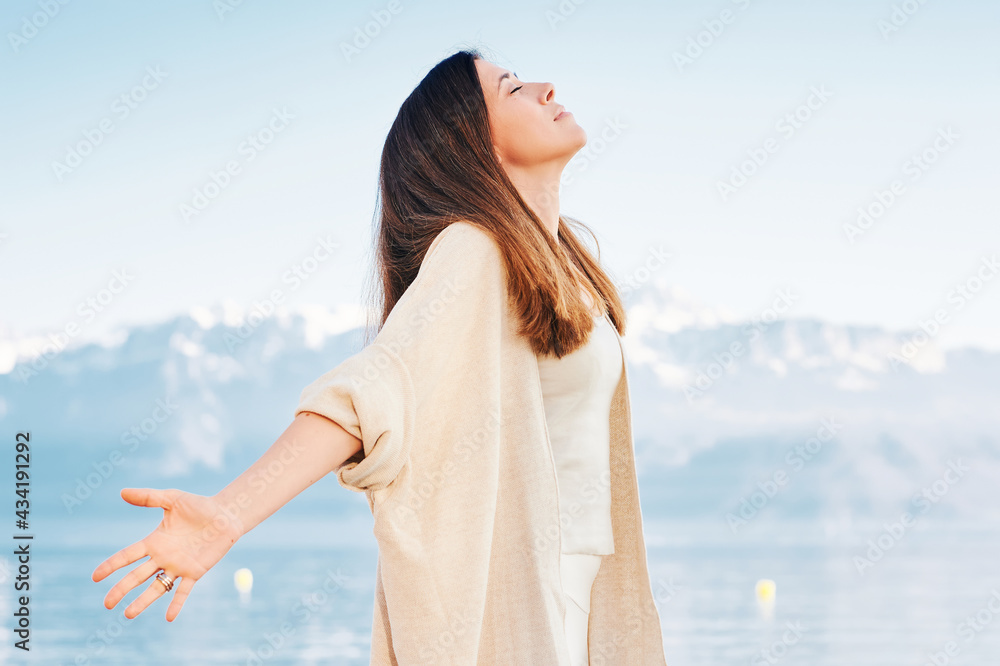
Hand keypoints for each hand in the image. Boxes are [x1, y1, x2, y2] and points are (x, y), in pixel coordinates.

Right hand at [91, 488, 243, 621]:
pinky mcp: (195, 572)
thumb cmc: (199, 506)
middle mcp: (163, 557)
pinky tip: (169, 618)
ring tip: (128, 615)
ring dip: (143, 601)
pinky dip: (176, 604)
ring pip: (157, 588)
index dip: (111, 566)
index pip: (128, 556)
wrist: (226, 515)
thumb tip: (122, 492)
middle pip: (137, 576)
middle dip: (122, 589)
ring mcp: (178, 566)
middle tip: (107, 604)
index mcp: (155, 541)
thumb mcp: (172, 499)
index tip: (95, 577)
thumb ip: (149, 497)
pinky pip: (183, 591)